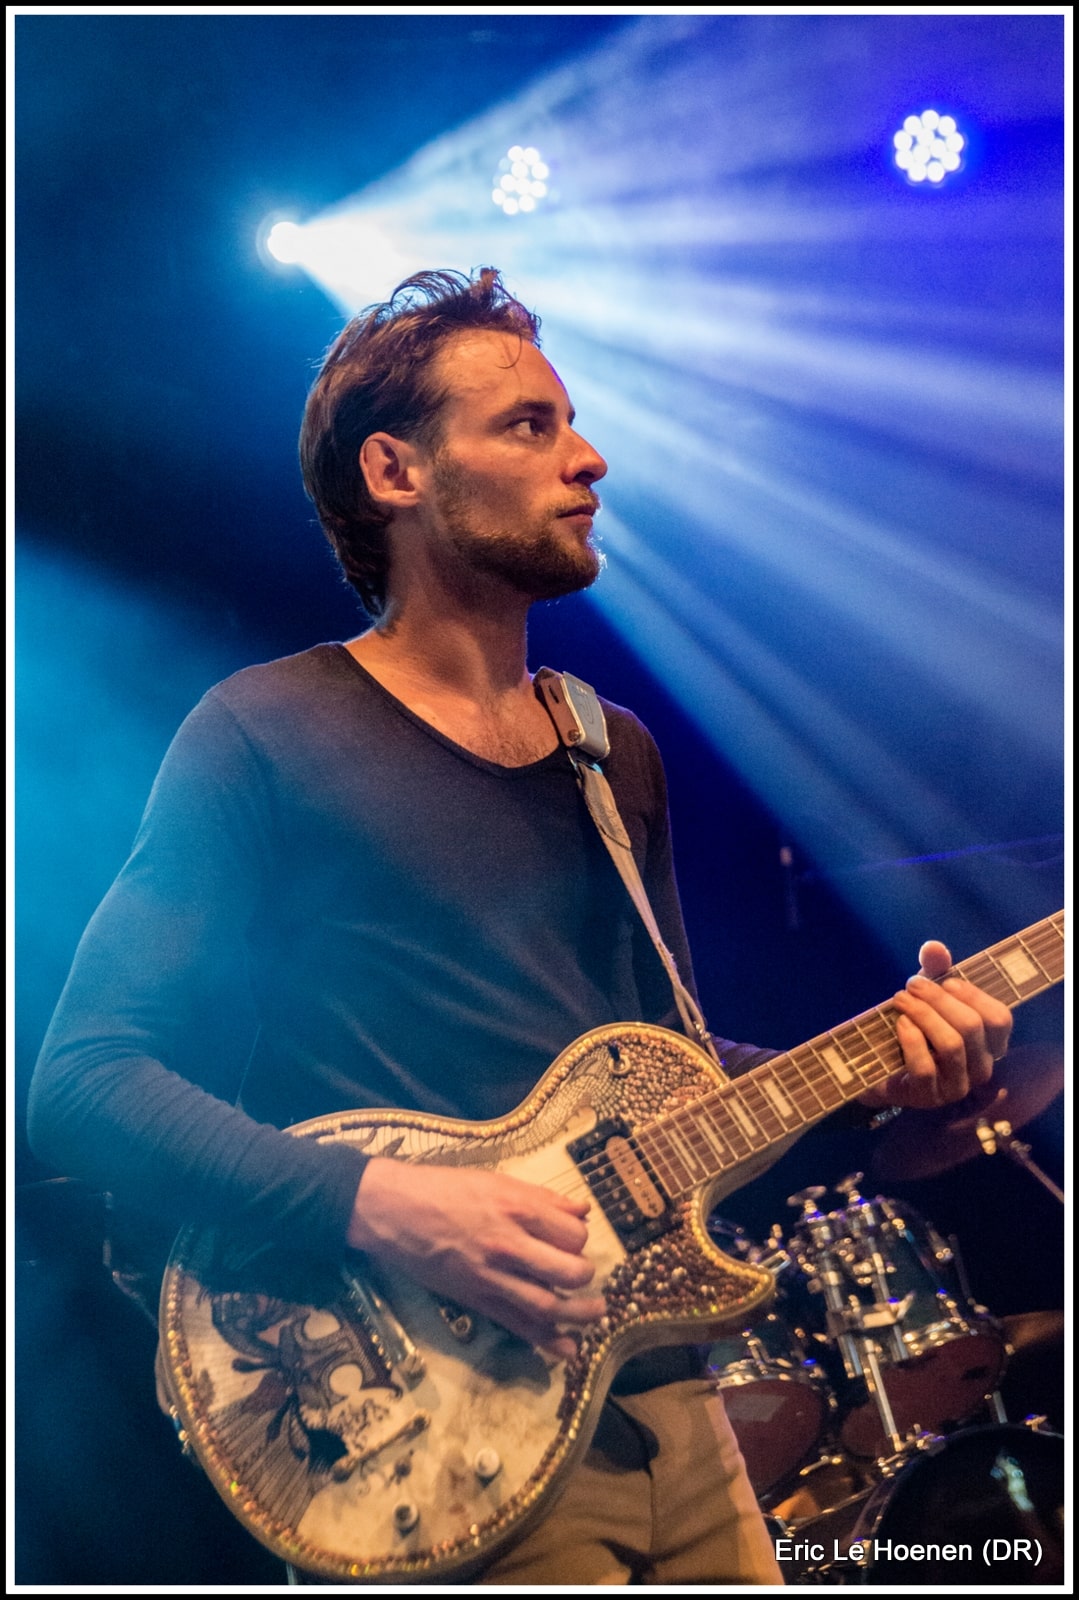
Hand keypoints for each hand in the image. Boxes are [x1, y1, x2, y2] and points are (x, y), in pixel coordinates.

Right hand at [346, 1158, 606, 1360]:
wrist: (395, 1211)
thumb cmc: (444, 1188)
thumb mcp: (497, 1180)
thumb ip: (542, 1198)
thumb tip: (581, 1211)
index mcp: (517, 1208)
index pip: (572, 1234)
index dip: (580, 1239)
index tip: (573, 1239)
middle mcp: (509, 1245)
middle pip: (568, 1271)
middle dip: (584, 1276)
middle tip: (584, 1275)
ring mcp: (492, 1276)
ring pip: (549, 1305)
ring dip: (579, 1314)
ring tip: (595, 1313)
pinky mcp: (476, 1299)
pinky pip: (517, 1324)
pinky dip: (545, 1340)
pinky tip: (567, 1349)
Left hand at [859, 939, 1013, 1110]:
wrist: (879, 1067)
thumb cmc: (914, 1028)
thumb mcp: (927, 997)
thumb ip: (935, 972)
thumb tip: (934, 947)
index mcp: (989, 1044)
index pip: (1000, 1018)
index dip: (973, 995)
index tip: (945, 981)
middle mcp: (980, 1068)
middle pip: (972, 1027)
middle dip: (939, 999)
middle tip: (912, 985)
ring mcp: (956, 1086)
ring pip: (951, 1045)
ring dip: (923, 1014)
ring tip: (901, 999)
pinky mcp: (929, 1097)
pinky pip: (925, 1067)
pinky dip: (911, 1040)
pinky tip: (900, 1023)